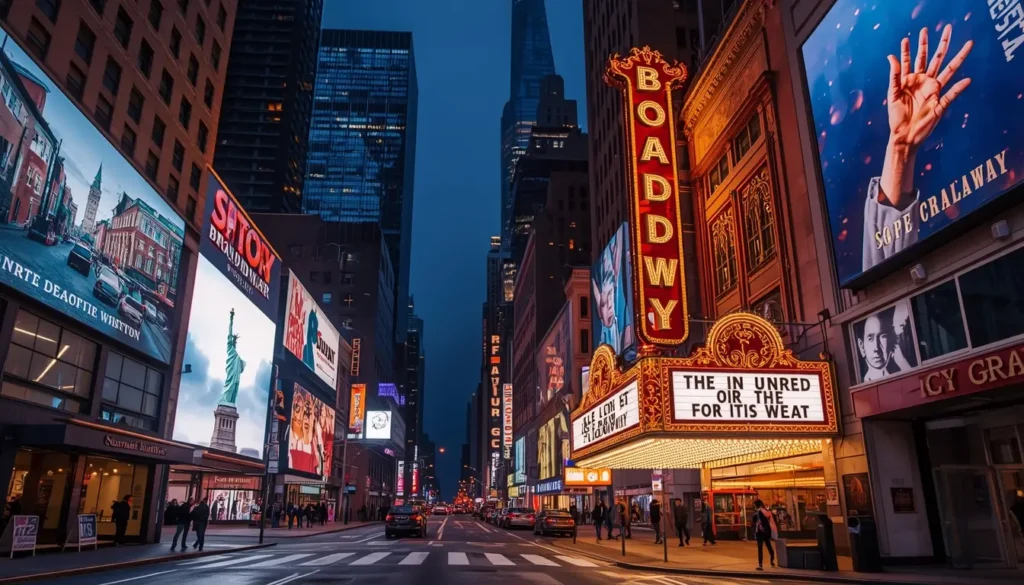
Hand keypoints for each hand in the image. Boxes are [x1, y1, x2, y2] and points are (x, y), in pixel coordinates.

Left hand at [886, 25, 971, 148]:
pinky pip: (952, 95)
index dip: (910, 49)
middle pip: (934, 59)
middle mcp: (924, 83)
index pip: (912, 60)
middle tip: (947, 28)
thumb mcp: (892, 95)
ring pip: (949, 71)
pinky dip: (959, 88)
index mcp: (911, 81)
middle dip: (940, 44)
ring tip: (968, 44)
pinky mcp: (940, 104)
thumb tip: (891, 57)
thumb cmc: (896, 117)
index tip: (909, 37)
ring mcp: (934, 92)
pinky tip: (967, 80)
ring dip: (958, 58)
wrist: (903, 136)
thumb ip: (894, 76)